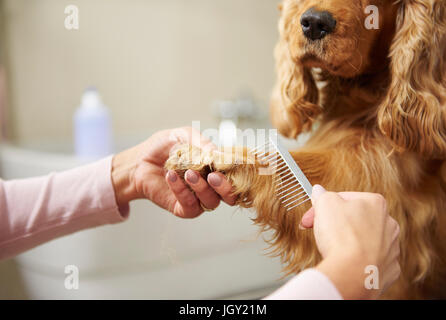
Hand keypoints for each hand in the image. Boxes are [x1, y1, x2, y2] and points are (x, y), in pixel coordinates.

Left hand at [111, 127, 236, 217]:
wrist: (139, 160)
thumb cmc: (163, 147)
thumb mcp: (184, 136)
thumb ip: (202, 143)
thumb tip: (219, 154)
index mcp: (216, 168)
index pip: (235, 175)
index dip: (237, 171)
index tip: (230, 162)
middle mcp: (211, 186)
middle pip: (230, 196)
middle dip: (225, 187)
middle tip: (213, 176)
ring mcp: (198, 199)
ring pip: (211, 201)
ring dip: (201, 187)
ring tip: (188, 173)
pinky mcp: (183, 209)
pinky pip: (190, 206)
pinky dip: (181, 190)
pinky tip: (172, 176)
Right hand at [301, 185, 399, 299]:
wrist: (353, 274)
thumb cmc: (341, 236)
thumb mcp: (325, 204)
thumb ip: (323, 194)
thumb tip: (319, 190)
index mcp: (376, 203)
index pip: (344, 198)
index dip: (323, 207)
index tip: (311, 218)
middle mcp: (389, 223)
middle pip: (355, 218)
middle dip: (336, 224)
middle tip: (319, 231)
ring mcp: (392, 247)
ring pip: (365, 239)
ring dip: (349, 241)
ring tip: (333, 249)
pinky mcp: (389, 268)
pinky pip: (371, 260)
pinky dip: (359, 260)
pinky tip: (347, 262)